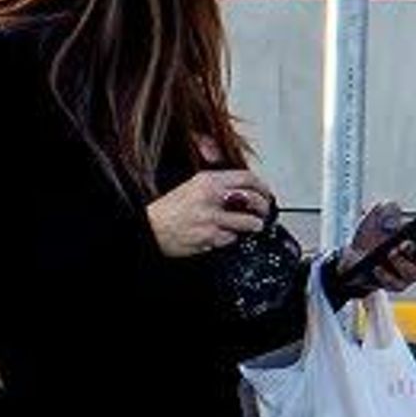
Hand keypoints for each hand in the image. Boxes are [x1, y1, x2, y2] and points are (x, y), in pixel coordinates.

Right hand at [148, 168, 268, 258]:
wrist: (149, 228)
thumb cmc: (169, 209)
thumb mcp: (191, 185)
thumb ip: (217, 182)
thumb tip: (241, 184)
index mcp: (207, 180)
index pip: (247, 178)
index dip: (262, 186)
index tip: (266, 193)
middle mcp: (211, 197)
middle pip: (253, 199)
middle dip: (264, 207)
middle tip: (264, 212)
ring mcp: (211, 218)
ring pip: (248, 221)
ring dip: (254, 225)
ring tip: (253, 225)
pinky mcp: (209, 236)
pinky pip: (232, 238)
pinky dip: (232, 238)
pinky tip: (227, 235)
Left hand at [326, 199, 415, 301]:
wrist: (350, 260)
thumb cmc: (368, 240)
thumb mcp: (373, 221)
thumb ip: (383, 211)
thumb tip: (394, 206)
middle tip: (410, 240)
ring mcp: (407, 274)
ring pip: (413, 272)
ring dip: (402, 262)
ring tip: (391, 252)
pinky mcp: (395, 286)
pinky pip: (395, 283)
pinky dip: (386, 275)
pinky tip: (377, 268)